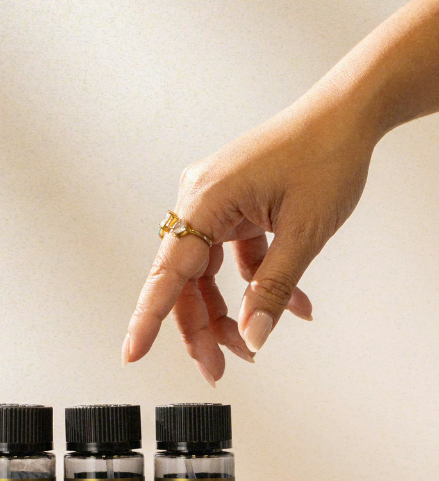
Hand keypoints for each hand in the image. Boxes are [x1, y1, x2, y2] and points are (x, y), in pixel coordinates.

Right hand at [123, 87, 376, 384]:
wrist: (347, 114)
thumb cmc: (326, 155)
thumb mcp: (305, 232)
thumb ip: (274, 289)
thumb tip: (254, 336)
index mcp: (207, 200)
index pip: (169, 272)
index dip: (148, 318)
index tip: (132, 352)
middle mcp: (200, 200)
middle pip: (187, 279)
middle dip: (205, 326)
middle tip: (221, 366)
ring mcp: (215, 203)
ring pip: (207, 272)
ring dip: (230, 310)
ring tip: (253, 344)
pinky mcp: (232, 206)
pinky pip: (231, 256)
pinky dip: (255, 282)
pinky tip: (289, 304)